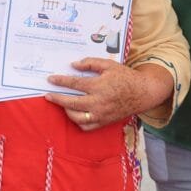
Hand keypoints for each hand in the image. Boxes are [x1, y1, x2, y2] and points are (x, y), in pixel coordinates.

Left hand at [45, 57, 168, 129]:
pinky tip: (74, 113)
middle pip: (71, 103)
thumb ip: (90, 63)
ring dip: (66, 110)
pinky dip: (78, 121)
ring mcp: (102, 114)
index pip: (75, 84)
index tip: (50, 79)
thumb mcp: (109, 65)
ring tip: (62, 103)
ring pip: (77, 117)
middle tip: (48, 95)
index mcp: (100, 87)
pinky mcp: (105, 122)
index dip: (61, 81)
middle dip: (57, 99)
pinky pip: (87, 126)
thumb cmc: (126, 77)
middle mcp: (99, 102)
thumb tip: (74, 65)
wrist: (143, 93)